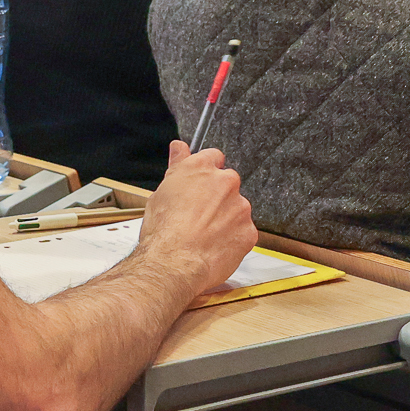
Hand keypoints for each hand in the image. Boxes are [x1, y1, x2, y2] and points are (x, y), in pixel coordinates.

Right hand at [136, 140, 256, 295]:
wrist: (174, 263)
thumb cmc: (163, 231)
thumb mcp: (161, 191)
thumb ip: (177, 165)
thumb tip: (179, 147)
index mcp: (202, 169)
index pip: (213, 157)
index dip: (206, 172)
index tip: (201, 183)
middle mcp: (225, 182)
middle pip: (227, 184)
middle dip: (217, 197)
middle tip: (198, 216)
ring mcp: (240, 207)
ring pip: (236, 209)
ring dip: (226, 219)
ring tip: (204, 236)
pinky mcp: (248, 231)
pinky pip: (243, 232)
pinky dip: (232, 240)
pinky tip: (214, 247)